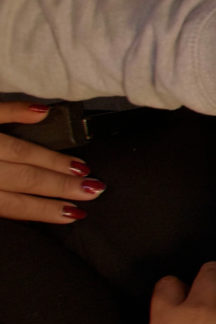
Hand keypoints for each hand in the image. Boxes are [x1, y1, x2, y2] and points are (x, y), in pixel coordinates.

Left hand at [0, 103, 104, 223]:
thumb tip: (18, 206)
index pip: (13, 204)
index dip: (45, 209)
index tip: (74, 213)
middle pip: (25, 177)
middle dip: (62, 184)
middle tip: (94, 188)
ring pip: (19, 150)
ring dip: (53, 158)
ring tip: (81, 166)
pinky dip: (19, 110)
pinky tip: (43, 112)